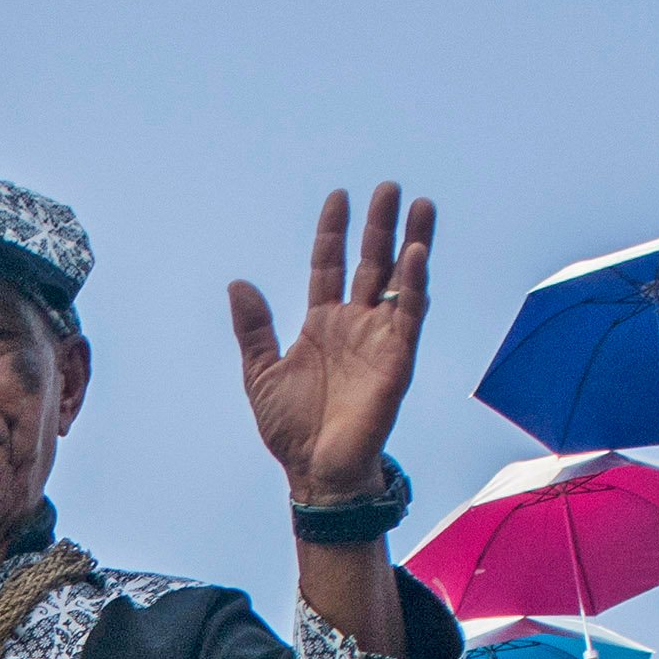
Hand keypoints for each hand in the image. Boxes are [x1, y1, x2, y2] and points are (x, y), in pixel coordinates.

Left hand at [227, 184, 435, 505]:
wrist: (314, 470)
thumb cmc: (291, 428)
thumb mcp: (261, 372)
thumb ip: (254, 328)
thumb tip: (238, 284)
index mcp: (322, 323)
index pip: (330, 264)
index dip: (333, 232)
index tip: (339, 197)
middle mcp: (355, 324)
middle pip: (372, 262)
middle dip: (380, 226)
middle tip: (389, 188)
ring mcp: (379, 338)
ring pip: (400, 280)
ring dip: (411, 242)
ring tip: (419, 205)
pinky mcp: (398, 358)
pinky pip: (410, 314)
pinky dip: (415, 284)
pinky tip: (415, 254)